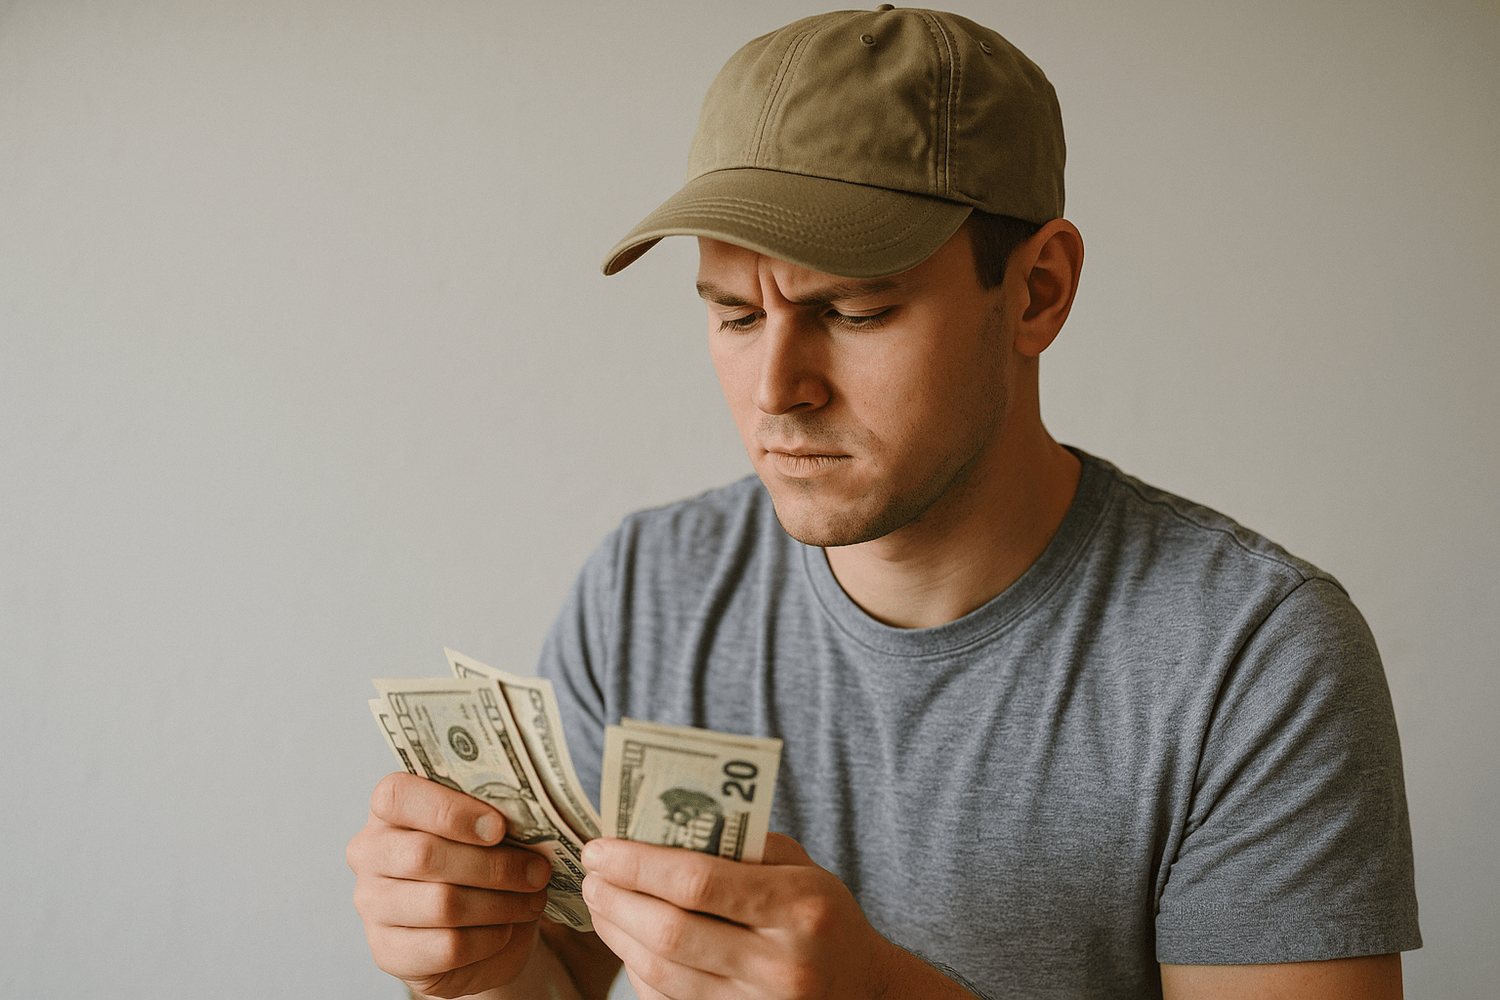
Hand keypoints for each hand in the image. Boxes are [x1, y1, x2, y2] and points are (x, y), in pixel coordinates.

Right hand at [346, 771, 552, 997]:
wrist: (484, 934)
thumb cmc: (484, 867)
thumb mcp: (491, 834)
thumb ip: (495, 820)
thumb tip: (530, 821)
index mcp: (389, 810)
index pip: (397, 796)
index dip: (450, 811)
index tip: (499, 827)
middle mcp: (369, 854)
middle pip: (424, 855)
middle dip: (493, 864)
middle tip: (537, 870)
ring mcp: (372, 905)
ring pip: (441, 904)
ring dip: (500, 903)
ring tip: (532, 899)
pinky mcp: (387, 953)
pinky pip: (447, 946)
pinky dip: (489, 938)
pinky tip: (506, 929)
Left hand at [579, 832, 902, 999]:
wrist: (864, 993)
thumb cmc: (824, 917)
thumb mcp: (803, 870)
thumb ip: (743, 845)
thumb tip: (661, 826)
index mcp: (799, 906)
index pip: (699, 881)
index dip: (638, 864)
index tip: (601, 848)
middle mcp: (779, 964)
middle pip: (670, 931)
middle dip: (616, 899)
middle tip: (591, 875)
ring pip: (662, 972)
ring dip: (617, 933)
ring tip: (601, 903)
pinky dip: (638, 969)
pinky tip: (628, 940)